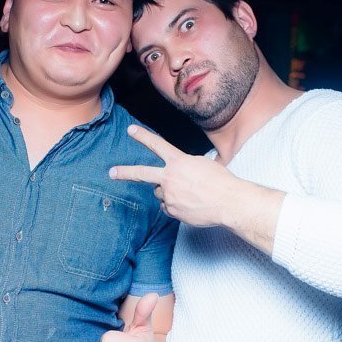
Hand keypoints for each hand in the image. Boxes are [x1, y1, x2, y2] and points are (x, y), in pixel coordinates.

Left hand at [110, 125, 241, 226]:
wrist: (228, 201)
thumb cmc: (221, 182)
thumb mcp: (204, 164)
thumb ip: (186, 166)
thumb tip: (180, 172)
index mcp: (178, 162)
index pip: (157, 144)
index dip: (142, 136)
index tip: (130, 130)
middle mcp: (170, 178)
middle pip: (141, 173)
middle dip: (125, 172)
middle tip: (112, 172)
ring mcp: (169, 196)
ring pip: (159, 193)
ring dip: (168, 193)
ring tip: (188, 194)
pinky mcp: (173, 211)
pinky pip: (168, 208)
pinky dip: (176, 206)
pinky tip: (190, 205)